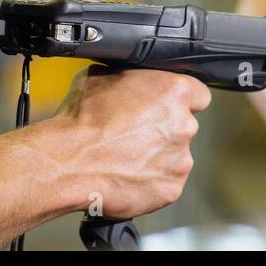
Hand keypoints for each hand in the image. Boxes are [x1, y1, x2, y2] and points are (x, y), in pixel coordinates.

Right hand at [52, 66, 211, 219]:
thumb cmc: (82, 119)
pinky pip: (165, 182)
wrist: (67, 163)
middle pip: (184, 126)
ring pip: (175, 155)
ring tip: (125, 157)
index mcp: (174, 92)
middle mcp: (184, 125)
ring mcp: (180, 160)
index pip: (198, 94)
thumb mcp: (103, 76)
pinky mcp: (171, 189)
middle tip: (134, 133)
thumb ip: (131, 77)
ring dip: (157, 156)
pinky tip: (126, 175)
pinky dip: (150, 181)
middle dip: (164, 129)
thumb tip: (131, 78)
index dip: (180, 101)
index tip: (165, 107)